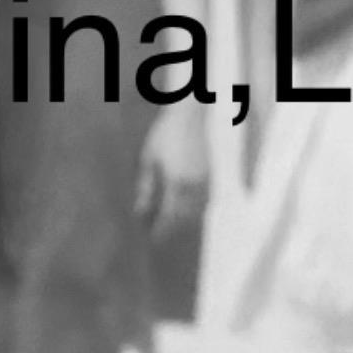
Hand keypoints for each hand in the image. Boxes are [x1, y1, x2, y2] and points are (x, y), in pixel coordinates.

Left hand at [135, 102, 209, 241]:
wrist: (191, 115)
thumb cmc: (165, 134)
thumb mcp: (149, 159)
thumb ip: (146, 188)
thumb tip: (140, 212)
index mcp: (177, 183)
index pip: (170, 218)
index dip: (160, 230)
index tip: (151, 237)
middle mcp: (195, 187)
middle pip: (184, 219)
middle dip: (170, 228)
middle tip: (156, 231)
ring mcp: (207, 182)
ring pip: (196, 213)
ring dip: (182, 221)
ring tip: (168, 223)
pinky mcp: (212, 177)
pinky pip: (204, 202)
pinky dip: (193, 210)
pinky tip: (183, 208)